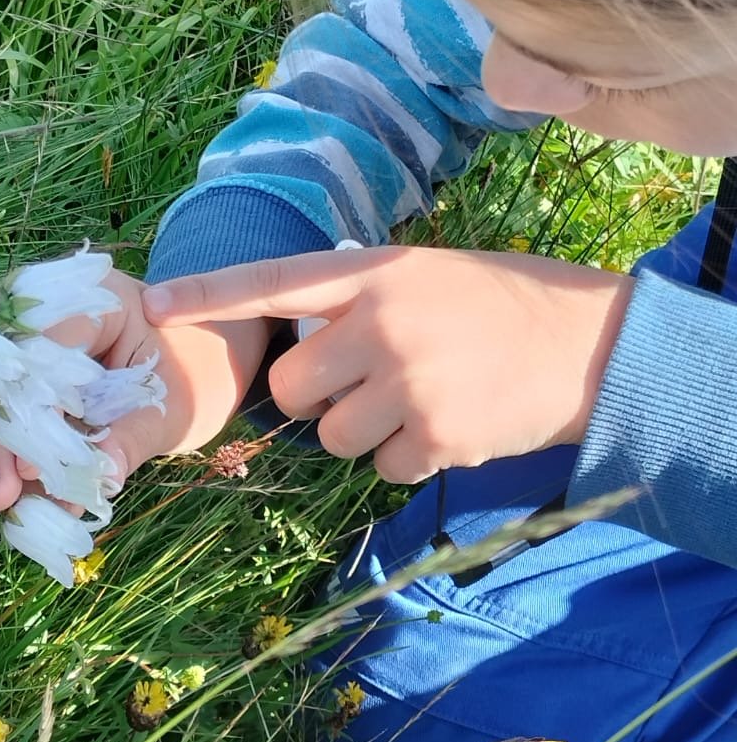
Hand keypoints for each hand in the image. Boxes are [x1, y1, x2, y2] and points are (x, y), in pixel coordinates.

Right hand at [0, 268, 271, 510]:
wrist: (211, 363)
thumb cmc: (200, 370)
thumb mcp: (175, 407)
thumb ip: (133, 437)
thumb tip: (98, 477)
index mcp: (94, 299)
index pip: (40, 344)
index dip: (26, 404)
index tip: (27, 463)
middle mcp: (52, 315)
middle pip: (5, 373)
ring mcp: (38, 349)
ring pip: (1, 402)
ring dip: (2, 456)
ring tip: (8, 508)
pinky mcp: (37, 384)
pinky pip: (18, 422)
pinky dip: (22, 462)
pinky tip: (26, 506)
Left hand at [142, 246, 633, 483]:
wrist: (586, 347)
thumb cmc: (498, 305)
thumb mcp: (423, 273)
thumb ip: (357, 295)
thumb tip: (291, 328)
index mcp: (376, 273)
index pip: (273, 282)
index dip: (209, 295)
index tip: (153, 304)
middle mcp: (383, 324)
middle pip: (294, 388)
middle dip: (318, 397)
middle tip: (368, 381)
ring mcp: (408, 383)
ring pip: (333, 437)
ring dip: (363, 433)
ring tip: (417, 400)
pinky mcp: (435, 437)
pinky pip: (381, 468)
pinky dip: (405, 458)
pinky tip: (444, 426)